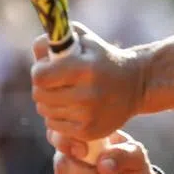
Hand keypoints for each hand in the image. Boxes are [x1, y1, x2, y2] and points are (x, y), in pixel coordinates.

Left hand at [31, 23, 146, 141]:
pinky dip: (57, 116)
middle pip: (39, 95)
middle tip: (55, 81)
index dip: (39, 71)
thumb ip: (55, 41)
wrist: (136, 85)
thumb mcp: (84, 40)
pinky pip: (54, 125)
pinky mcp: (88, 132)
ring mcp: (88, 116)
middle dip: (42, 86)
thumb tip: (37, 54)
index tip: (47, 68)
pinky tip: (71, 107)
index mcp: (86, 68)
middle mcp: (87, 94)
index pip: (40, 77)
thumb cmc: (103, 58)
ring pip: (45, 111)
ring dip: (48, 102)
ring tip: (65, 93)